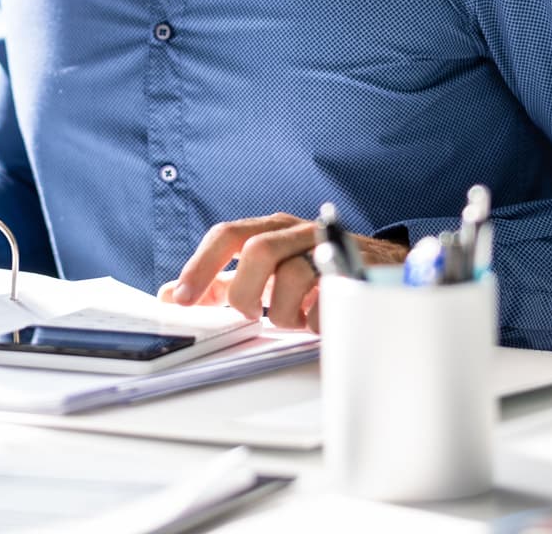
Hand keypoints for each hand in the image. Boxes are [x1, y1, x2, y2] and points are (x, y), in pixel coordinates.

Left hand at [158, 213, 407, 332]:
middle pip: (258, 250)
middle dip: (246, 293)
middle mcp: (295, 230)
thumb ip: (221, 282)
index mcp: (268, 228)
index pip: (226, 235)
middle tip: (248, 316)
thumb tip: (171, 294)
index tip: (181, 299)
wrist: (380, 267)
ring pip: (294, 275)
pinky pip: (328, 299)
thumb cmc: (313, 269)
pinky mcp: (356, 270)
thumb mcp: (265, 271)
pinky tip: (316, 322)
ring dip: (285, 312)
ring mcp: (327, 247)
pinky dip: (316, 319)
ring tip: (292, 320)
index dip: (200, 266)